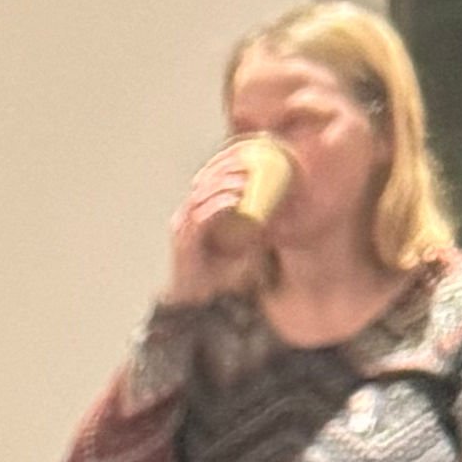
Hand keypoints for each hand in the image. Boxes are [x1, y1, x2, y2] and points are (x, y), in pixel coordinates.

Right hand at [164, 151, 272, 308]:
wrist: (196, 302)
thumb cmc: (218, 275)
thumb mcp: (243, 246)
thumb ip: (255, 230)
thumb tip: (279, 215)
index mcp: (196, 214)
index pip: (208, 182)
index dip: (224, 168)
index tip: (247, 159)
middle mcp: (186, 217)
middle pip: (203, 183)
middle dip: (225, 170)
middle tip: (248, 164)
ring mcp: (182, 228)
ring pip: (201, 196)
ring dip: (223, 186)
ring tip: (244, 181)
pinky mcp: (183, 242)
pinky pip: (200, 217)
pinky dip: (217, 206)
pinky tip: (234, 200)